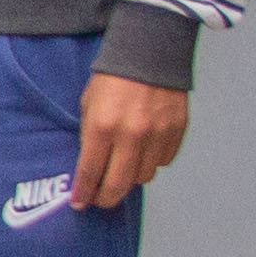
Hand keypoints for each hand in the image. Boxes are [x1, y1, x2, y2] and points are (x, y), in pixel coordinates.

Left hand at [75, 73, 190, 211]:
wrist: (149, 53)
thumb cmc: (112, 79)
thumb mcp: (87, 106)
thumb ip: (90, 137)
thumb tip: (91, 167)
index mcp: (102, 127)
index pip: (90, 172)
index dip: (83, 192)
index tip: (78, 203)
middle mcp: (131, 134)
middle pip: (119, 184)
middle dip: (106, 198)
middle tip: (99, 200)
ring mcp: (157, 134)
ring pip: (144, 176)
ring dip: (130, 179)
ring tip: (121, 172)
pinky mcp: (177, 130)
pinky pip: (164, 161)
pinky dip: (152, 163)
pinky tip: (143, 155)